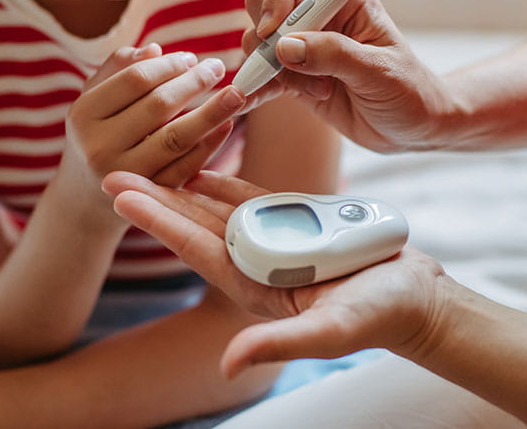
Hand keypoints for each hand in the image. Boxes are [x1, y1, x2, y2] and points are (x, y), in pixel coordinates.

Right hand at [58, 44, 245, 217]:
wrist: (83, 199)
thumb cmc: (93, 136)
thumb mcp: (92, 100)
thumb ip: (118, 69)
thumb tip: (155, 50)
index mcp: (83, 114)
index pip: (135, 79)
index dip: (169, 65)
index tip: (191, 58)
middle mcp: (100, 146)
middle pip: (159, 105)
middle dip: (195, 83)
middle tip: (218, 68)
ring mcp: (126, 175)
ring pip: (177, 138)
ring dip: (211, 113)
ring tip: (236, 94)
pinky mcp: (149, 196)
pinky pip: (186, 167)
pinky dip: (209, 145)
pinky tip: (225, 126)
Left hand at [102, 169, 449, 376]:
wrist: (416, 299)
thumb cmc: (378, 316)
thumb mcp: (330, 332)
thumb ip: (279, 344)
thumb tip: (228, 364)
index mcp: (254, 285)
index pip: (195, 247)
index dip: (156, 221)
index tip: (120, 197)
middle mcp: (256, 263)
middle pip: (194, 224)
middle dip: (154, 198)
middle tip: (110, 171)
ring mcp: (273, 243)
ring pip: (217, 209)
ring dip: (181, 185)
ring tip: (147, 162)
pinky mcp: (296, 225)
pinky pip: (252, 199)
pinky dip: (225, 182)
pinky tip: (201, 166)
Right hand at [241, 0, 452, 152]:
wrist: (412, 126)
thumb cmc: (408, 90)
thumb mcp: (378, 72)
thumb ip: (333, 55)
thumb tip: (284, 47)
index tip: (275, 27)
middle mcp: (318, 14)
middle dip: (268, 35)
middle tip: (290, 65)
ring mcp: (302, 44)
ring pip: (258, 39)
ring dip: (275, 70)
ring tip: (319, 90)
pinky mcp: (292, 75)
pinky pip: (260, 73)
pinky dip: (254, 87)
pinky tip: (253, 101)